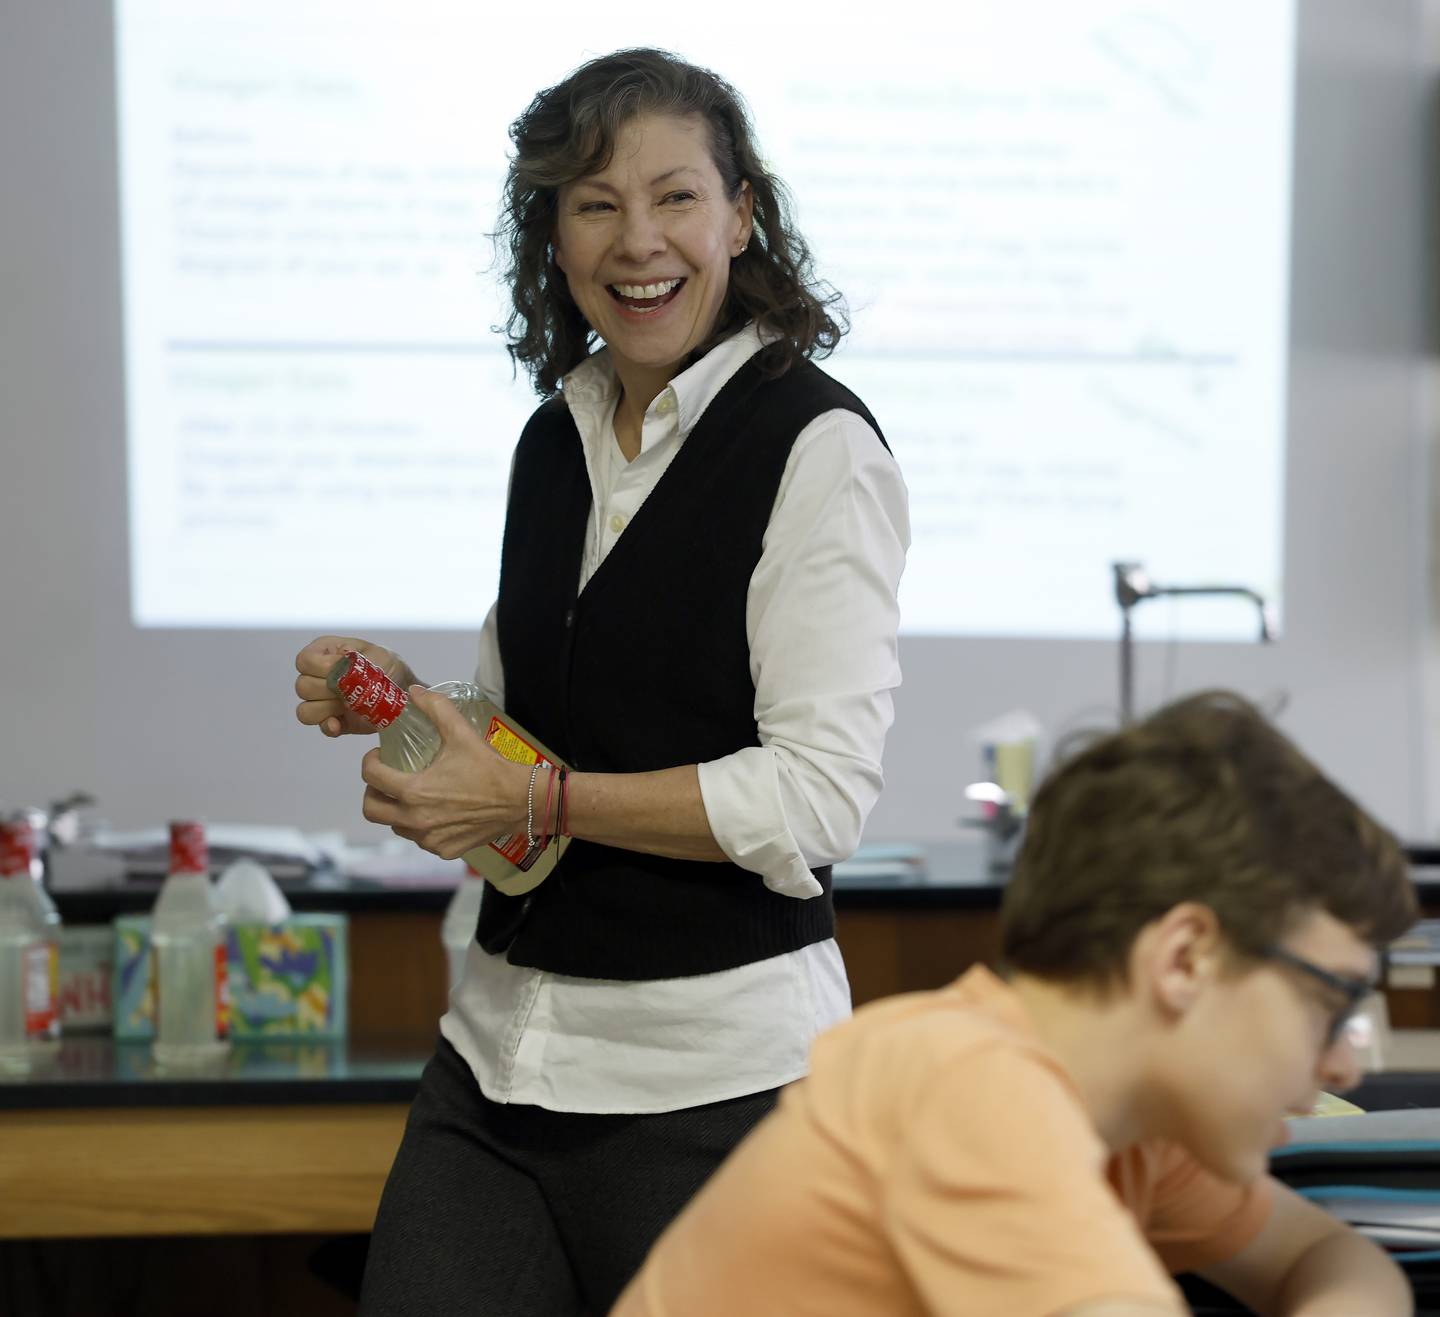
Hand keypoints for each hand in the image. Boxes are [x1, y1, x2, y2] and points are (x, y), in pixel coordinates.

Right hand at [294, 636, 417, 737]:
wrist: (404, 690)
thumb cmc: (388, 666)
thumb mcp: (377, 656)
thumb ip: (355, 664)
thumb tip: (338, 683)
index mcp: (324, 652)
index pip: (304, 661)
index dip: (321, 667)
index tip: (345, 668)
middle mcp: (317, 676)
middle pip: (302, 687)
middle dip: (327, 690)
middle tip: (351, 689)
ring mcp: (323, 700)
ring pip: (305, 710)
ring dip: (327, 709)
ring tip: (350, 704)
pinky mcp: (333, 720)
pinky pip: (320, 727)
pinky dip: (330, 726)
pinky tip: (342, 722)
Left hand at [360, 686, 529, 858]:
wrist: (520, 801)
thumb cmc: (488, 768)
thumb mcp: (462, 734)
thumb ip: (436, 709)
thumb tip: (414, 691)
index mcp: (414, 790)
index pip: (371, 776)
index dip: (370, 761)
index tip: (380, 756)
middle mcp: (415, 819)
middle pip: (372, 810)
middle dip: (374, 791)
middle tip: (388, 778)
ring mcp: (428, 838)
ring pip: (395, 826)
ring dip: (396, 810)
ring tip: (413, 795)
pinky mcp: (444, 849)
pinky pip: (420, 840)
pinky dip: (421, 827)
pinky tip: (436, 813)